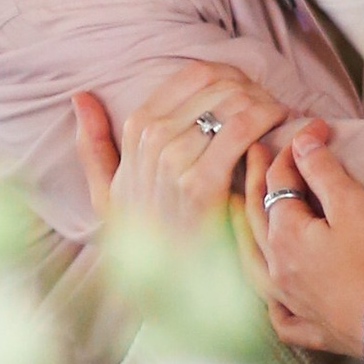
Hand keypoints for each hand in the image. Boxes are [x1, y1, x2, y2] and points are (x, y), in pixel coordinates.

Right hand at [86, 61, 295, 227]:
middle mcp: (152, 139)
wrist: (165, 288)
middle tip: (275, 108)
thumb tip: (81, 96)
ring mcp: (173, 161)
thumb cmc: (145, 239)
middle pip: (220, 84)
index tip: (254, 95)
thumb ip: (93, 144)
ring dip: (267, 104)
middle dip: (255, 90)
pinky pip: (243, 129)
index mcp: (136, 129)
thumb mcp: (105, 194)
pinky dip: (269, 122)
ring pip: (235, 102)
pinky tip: (282, 132)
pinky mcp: (201, 185)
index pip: (196, 75)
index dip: (233, 78)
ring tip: (282, 120)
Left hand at [244, 124, 363, 355]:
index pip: (280, 182)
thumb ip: (324, 172)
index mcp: (285, 235)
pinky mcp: (310, 328)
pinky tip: (273, 302)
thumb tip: (302, 141)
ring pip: (255, 267)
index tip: (310, 129)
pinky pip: (281, 318)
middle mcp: (277, 269)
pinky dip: (273, 306)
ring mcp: (290, 302)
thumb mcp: (353, 206)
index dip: (293, 151)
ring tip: (239, 219)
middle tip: (254, 154)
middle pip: (258, 219)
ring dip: (245, 238)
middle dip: (256, 181)